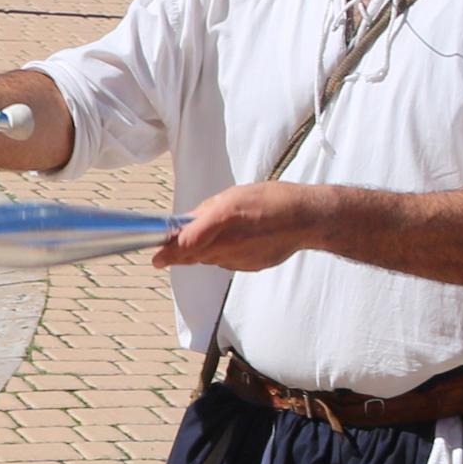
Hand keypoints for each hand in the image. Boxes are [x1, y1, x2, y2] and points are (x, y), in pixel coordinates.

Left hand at [150, 182, 331, 273]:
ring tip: (218, 234)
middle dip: (179, 252)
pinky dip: (222, 254)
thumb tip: (184, 222)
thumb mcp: (233, 196)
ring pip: (209, 259)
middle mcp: (230, 243)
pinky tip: (236, 240)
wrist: (306, 219)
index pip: (186, 243)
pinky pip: (226, 262)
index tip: (156, 258)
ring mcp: (240, 259)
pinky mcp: (249, 267)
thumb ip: (205, 211)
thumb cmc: (271, 200)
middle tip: (169, 248)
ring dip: (202, 251)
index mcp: (223, 219)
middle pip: (193, 256)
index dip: (168, 253)